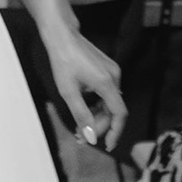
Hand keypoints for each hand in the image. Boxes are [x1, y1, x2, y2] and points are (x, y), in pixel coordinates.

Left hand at [44, 27, 127, 151]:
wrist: (62, 35)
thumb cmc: (63, 60)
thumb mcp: (68, 91)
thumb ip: (81, 115)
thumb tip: (90, 137)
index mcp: (107, 82)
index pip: (119, 114)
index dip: (115, 132)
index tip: (106, 145)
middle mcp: (114, 77)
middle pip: (112, 110)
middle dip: (98, 126)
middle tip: (80, 136)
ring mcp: (112, 72)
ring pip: (109, 102)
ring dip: (96, 116)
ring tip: (79, 127)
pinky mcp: (107, 70)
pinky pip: (106, 93)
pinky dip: (97, 105)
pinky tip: (84, 111)